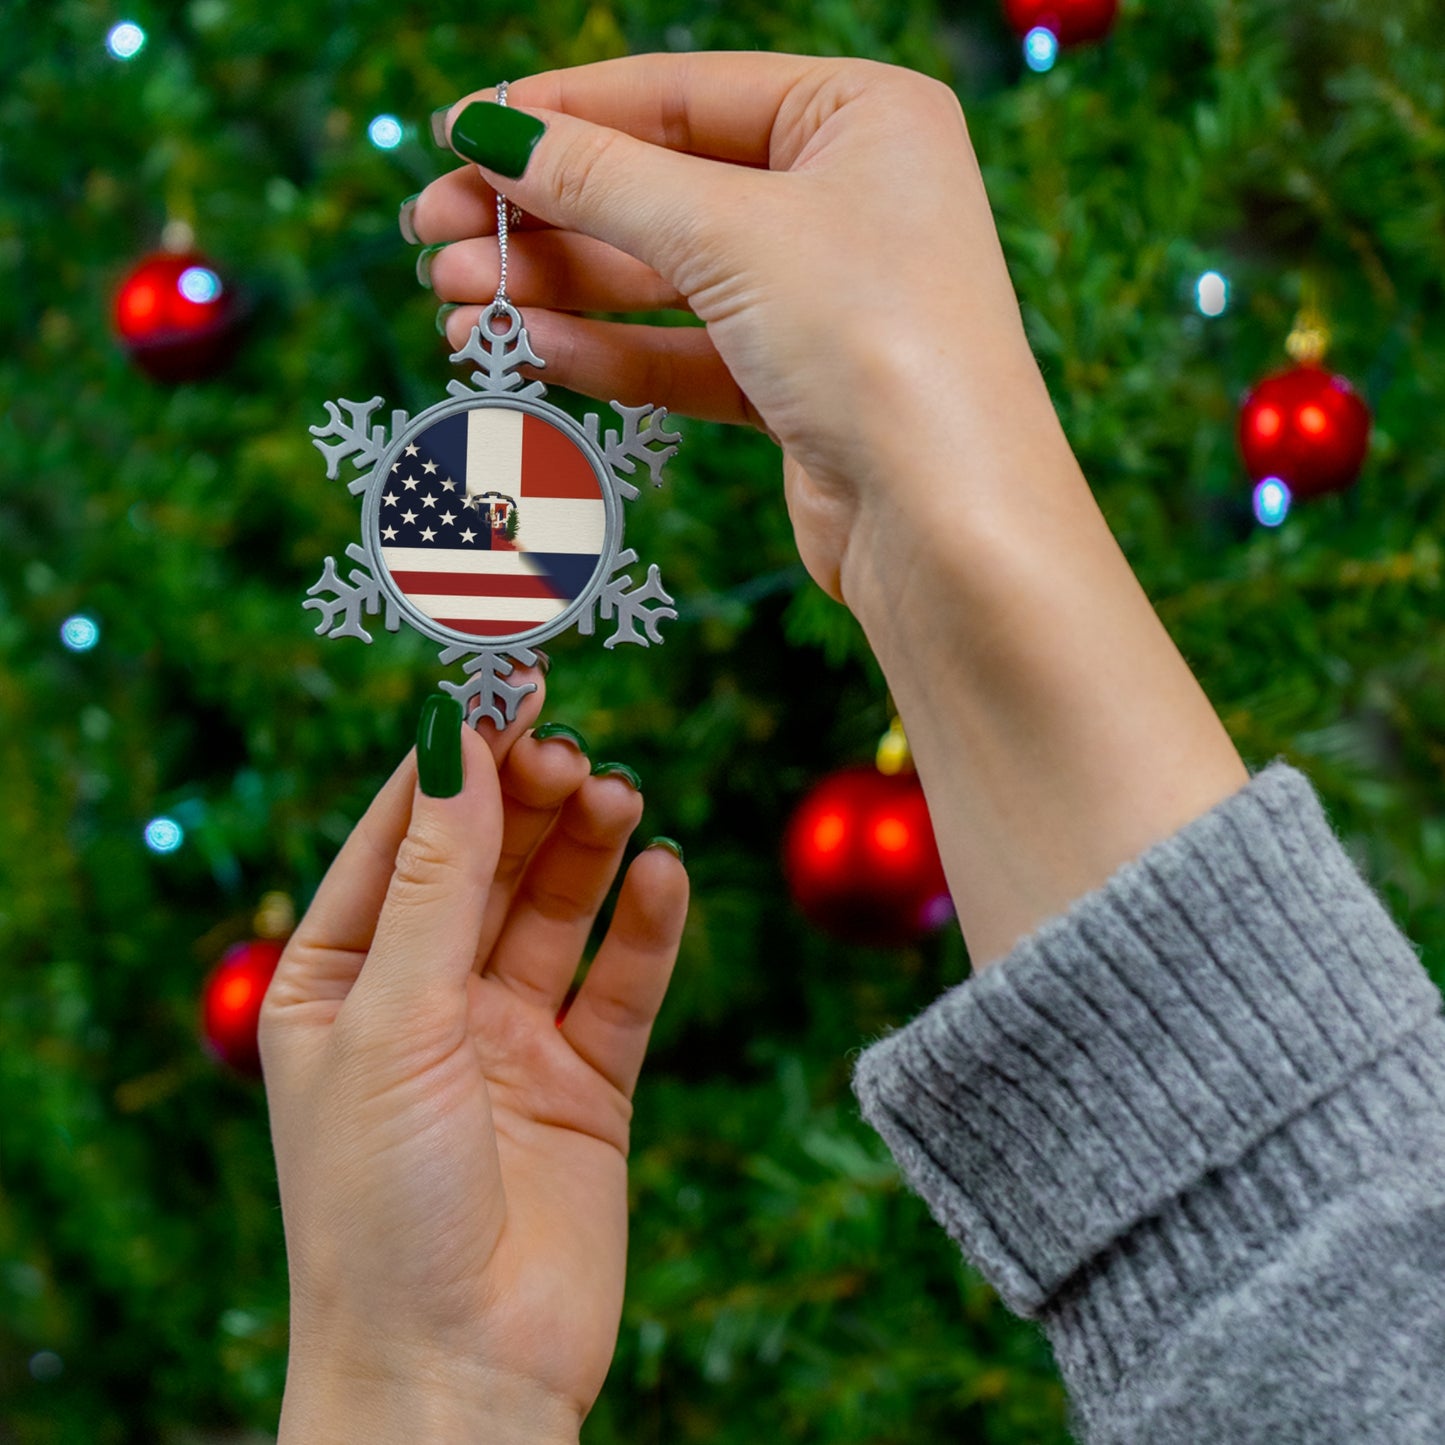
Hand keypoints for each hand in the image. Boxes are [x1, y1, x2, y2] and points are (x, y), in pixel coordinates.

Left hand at [259, 681, 687, 1440]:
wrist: (458, 1375)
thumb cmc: (380, 1204)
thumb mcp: (394, 1018)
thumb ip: (438, 877)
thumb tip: (454, 734)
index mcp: (340, 978)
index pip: (401, 835)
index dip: (453, 757)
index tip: (506, 681)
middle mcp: (424, 998)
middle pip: (487, 861)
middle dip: (527, 799)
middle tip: (572, 753)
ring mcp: (508, 1038)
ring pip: (557, 909)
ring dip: (588, 848)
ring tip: (619, 798)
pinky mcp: (586, 1082)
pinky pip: (622, 983)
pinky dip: (646, 927)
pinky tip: (664, 876)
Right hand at [411, 53, 1056, 602]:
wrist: (947, 526)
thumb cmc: (875, 343)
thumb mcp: (728, 233)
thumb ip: (602, 179)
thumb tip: (490, 130)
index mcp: (860, 116)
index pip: (680, 94)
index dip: (561, 113)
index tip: (457, 133)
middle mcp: (846, 198)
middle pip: (661, 189)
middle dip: (543, 215)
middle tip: (432, 235)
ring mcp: (821, 298)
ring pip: (663, 279)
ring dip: (557, 289)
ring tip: (454, 303)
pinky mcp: (797, 387)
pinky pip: (684, 353)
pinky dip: (607, 352)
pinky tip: (527, 351)